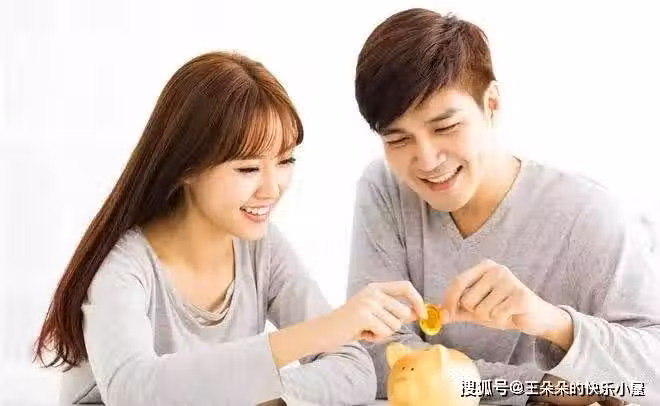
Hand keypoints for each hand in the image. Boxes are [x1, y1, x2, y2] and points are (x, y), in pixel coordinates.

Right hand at [336, 281, 427, 341]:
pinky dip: (376, 337)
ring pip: (395, 325)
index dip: (417, 300)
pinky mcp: (364, 316)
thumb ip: (392, 310)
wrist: (325, 330)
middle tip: (376, 327)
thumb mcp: (373, 311)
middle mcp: (373, 292)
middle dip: (394, 325)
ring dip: (383, 333)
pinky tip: (362, 334)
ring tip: (366, 329)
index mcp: (376, 287)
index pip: (405, 286)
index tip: (422, 314)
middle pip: (403, 311)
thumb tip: (415, 313)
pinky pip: (384, 332)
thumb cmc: (351, 324)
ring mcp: (368, 303)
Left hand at [442, 260, 572, 348]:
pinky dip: (501, 320)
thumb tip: (437, 313)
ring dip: (490, 317)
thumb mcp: (477, 308)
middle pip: (468, 299)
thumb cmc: (503, 309)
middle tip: (491, 310)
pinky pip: (497, 315)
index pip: (458, 282)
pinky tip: (511, 315)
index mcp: (484, 267)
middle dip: (476, 312)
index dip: (449, 300)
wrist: (534, 317)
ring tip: (502, 311)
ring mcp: (509, 281)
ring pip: (482, 310)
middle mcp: (496, 269)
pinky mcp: (520, 295)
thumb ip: (457, 310)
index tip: (446, 314)